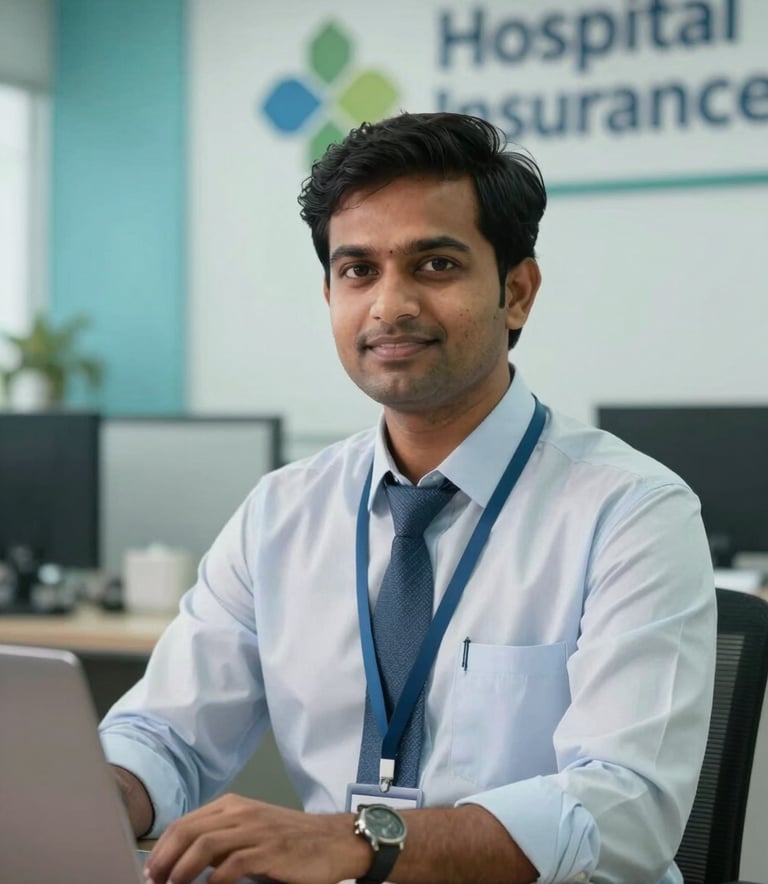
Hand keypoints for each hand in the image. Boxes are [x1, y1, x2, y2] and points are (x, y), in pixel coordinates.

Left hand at [143, 793, 369, 883]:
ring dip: (182, 871)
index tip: (151, 872)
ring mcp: (255, 830)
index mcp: (233, 805)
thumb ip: (221, 840)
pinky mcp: (269, 851)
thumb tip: (181, 863)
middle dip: (165, 860)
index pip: (184, 823)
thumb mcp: (251, 832)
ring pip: (205, 845)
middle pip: (189, 831)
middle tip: (156, 882)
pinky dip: (214, 882)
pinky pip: (231, 865)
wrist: (333, 841)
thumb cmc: (290, 842)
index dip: (162, 849)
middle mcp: (241, 812)